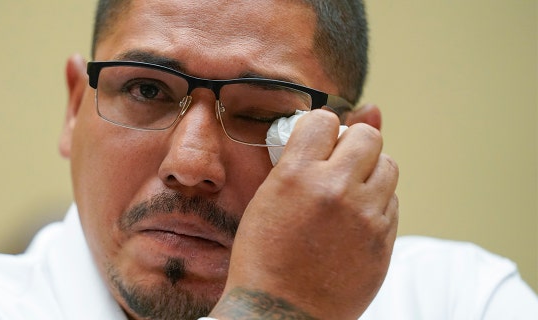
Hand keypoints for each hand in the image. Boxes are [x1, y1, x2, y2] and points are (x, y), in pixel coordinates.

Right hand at [211, 109, 398, 318]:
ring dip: (370, 173)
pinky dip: (376, 205)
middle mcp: (334, 190)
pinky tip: (353, 222)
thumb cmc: (265, 255)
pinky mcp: (383, 242)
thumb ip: (305, 157)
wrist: (280, 311)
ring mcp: (364, 217)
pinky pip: (392, 203)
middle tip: (338, 165)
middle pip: (368, 137)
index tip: (318, 143)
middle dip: (353, 145)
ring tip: (348, 194)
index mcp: (297, 175)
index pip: (326, 121)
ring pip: (388, 167)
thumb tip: (359, 114)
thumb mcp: (269, 197)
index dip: (322, 130)